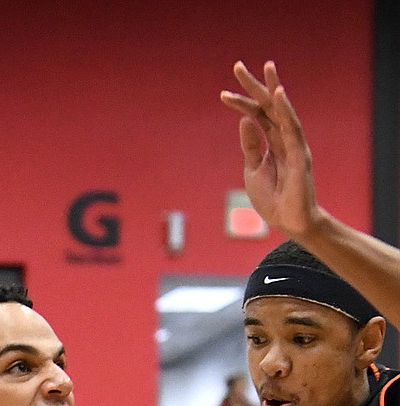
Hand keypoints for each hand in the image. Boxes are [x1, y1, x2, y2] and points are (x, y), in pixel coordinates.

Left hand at [221, 60, 320, 238]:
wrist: (289, 222)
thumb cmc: (273, 198)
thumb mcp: (253, 170)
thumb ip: (251, 146)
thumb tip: (244, 119)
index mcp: (272, 141)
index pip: (257, 115)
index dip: (242, 103)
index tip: (223, 93)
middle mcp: (284, 137)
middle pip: (268, 106)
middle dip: (254, 86)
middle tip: (238, 66)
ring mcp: (293, 144)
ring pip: (282, 111)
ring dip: (273, 89)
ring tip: (266, 68)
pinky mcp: (299, 154)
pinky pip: (292, 128)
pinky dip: (285, 110)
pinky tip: (278, 95)